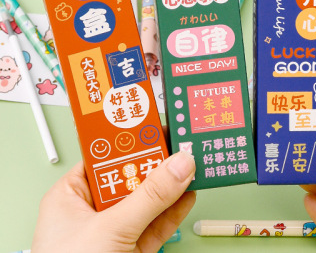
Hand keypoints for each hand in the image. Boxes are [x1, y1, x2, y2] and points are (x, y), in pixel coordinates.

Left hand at [32, 151, 195, 252]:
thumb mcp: (110, 229)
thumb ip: (148, 197)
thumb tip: (180, 164)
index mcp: (72, 196)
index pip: (106, 156)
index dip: (132, 139)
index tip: (159, 125)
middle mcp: (93, 211)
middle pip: (132, 175)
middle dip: (158, 161)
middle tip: (182, 142)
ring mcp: (115, 231)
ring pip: (149, 199)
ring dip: (172, 183)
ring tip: (193, 163)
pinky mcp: (133, 250)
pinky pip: (158, 224)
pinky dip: (176, 210)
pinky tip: (189, 193)